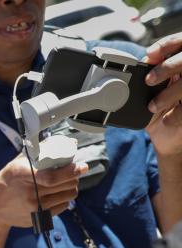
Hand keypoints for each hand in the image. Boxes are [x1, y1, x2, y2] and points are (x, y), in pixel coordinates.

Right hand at [0, 155, 86, 229]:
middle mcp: (30, 193)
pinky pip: (63, 206)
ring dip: (71, 188)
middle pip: (65, 185)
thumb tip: (60, 143)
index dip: (70, 172)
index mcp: (23, 176)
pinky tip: (58, 194)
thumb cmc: (6, 183)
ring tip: (66, 183)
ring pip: (68, 196)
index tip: (81, 166)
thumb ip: (36, 154)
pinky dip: (65, 199)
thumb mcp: (15, 165)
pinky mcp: (40, 217)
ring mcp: (35, 207)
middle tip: (74, 172)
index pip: (52, 177)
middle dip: (74, 177)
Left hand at [145, 34, 181, 157]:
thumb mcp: (148, 94)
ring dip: (169, 93)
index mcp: (180, 65)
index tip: (149, 54)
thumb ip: (145, 79)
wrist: (168, 139)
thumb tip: (135, 67)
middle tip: (149, 80)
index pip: (180, 43)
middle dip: (167, 67)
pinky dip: (176, 114)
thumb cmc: (159, 112)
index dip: (167, 44)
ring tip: (153, 106)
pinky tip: (166, 120)